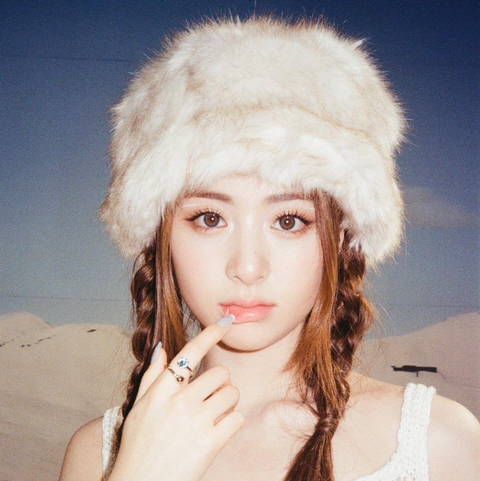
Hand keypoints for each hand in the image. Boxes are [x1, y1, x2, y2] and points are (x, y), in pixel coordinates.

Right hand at [108, 316, 243, 480]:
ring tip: (211, 417)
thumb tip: (162, 349)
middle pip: (220, 373)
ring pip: (232, 394)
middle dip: (219, 384)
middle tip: (208, 399)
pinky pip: (237, 418)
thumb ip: (151, 377)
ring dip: (226, 403)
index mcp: (161, 390)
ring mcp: (196, 421)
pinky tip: (216, 432)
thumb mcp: (138, 408)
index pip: (191, 353)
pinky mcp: (211, 443)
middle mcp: (180, 401)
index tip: (226, 322)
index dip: (210, 333)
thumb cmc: (138, 445)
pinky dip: (231, 423)